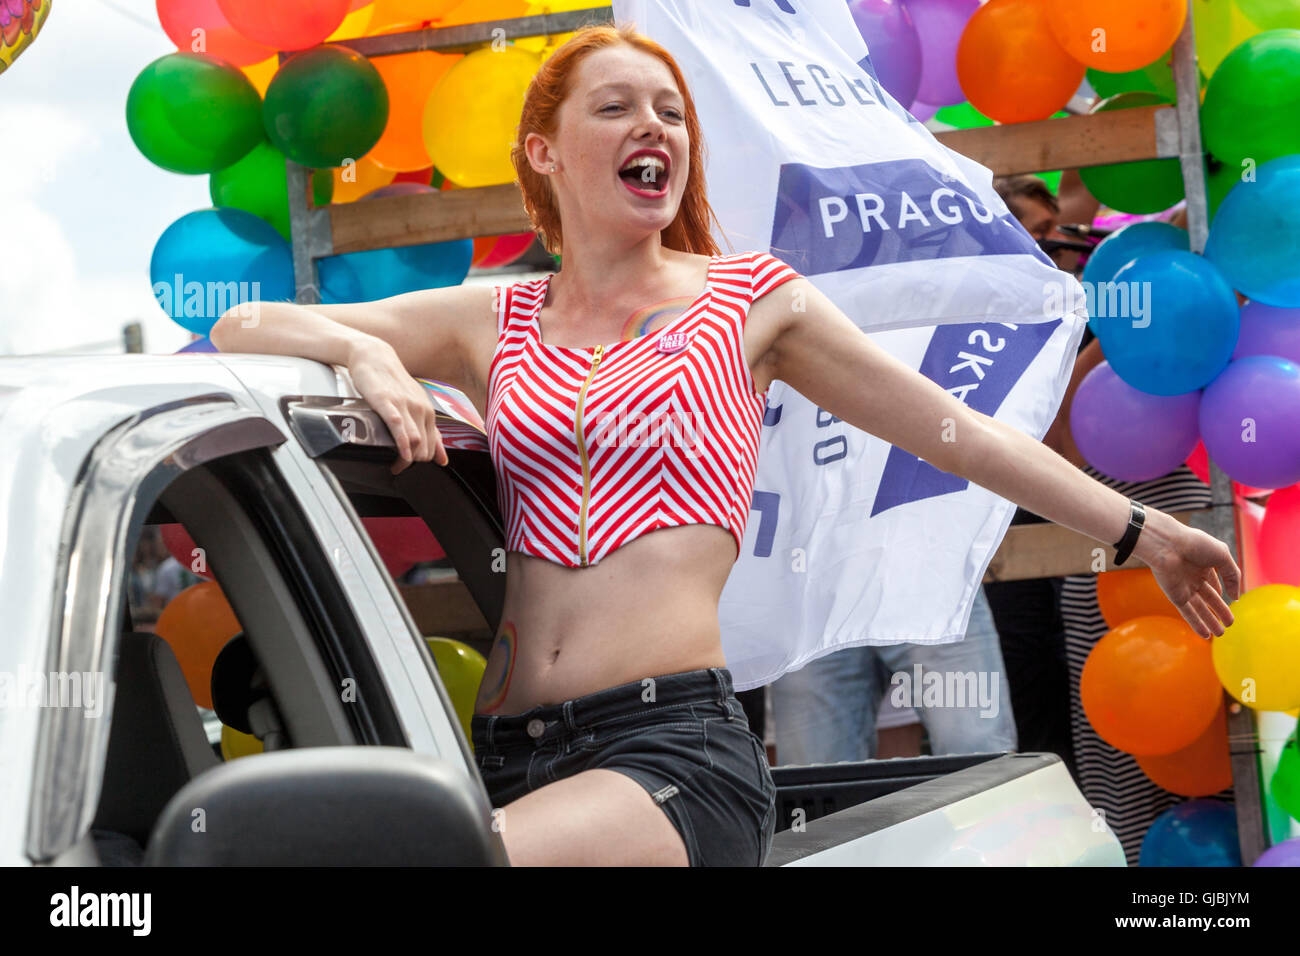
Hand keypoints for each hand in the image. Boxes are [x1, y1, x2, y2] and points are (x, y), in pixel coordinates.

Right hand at [347, 338, 447, 473]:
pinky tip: (401, 454)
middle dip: (413, 464)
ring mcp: (405, 404)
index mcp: (427, 411)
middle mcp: (420, 408)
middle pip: (425, 447)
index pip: (433, 446)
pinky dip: (402, 443)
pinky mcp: (387, 401)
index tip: (410, 467)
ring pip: (416, 440)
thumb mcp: (413, 404)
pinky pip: (399, 425)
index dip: (423, 462)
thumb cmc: (391, 382)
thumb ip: (429, 432)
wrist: (374, 356)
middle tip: (398, 468)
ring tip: (395, 466)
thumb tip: (442, 459)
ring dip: (406, 459)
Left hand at [1135, 507, 1242, 638]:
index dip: (1221, 593)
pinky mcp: (1175, 595)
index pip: (1213, 583)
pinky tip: (1205, 634)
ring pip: (1199, 608)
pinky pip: (1187, 612)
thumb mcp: (1223, 557)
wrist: (1167, 545)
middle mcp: (1193, 577)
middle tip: (1230, 624)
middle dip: (1219, 611)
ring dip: (1209, 622)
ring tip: (1220, 634)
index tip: (1231, 601)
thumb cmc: (1195, 544)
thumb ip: (1233, 576)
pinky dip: (1196, 623)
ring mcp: (1184, 587)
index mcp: (1203, 565)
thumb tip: (1236, 596)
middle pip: (1208, 598)